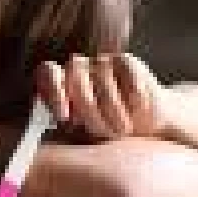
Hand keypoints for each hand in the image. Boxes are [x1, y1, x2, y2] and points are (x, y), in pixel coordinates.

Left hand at [36, 53, 170, 140]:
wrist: (150, 128)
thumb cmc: (111, 133)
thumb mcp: (85, 135)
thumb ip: (69, 125)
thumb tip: (57, 125)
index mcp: (61, 84)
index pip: (47, 73)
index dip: (53, 91)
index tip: (63, 116)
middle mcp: (78, 69)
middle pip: (75, 78)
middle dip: (90, 110)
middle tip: (104, 132)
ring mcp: (101, 62)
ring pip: (103, 84)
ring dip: (115, 113)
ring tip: (124, 129)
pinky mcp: (126, 61)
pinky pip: (126, 79)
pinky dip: (133, 101)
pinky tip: (137, 110)